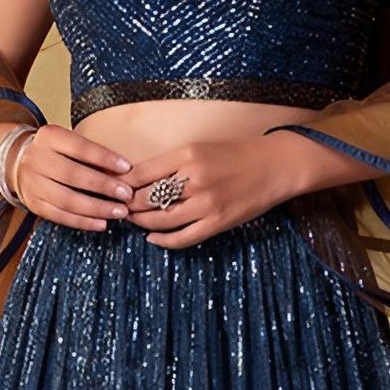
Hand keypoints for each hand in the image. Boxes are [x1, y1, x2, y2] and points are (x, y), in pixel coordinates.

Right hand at [12, 123, 135, 229]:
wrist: (17, 161)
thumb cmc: (55, 150)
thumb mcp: (68, 141)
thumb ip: (91, 152)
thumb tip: (123, 170)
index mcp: (50, 137)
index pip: (80, 148)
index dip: (104, 158)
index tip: (126, 168)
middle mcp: (38, 159)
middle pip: (73, 175)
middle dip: (104, 186)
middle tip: (127, 194)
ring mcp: (33, 184)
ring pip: (67, 200)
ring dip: (97, 208)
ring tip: (120, 212)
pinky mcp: (34, 204)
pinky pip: (60, 216)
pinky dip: (83, 222)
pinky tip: (102, 223)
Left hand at [120, 136, 297, 248]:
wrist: (275, 165)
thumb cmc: (237, 153)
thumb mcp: (202, 148)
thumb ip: (173, 162)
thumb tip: (139, 177)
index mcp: (188, 154)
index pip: (141, 173)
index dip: (123, 184)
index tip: (114, 188)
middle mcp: (194, 178)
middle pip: (145, 198)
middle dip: (127, 205)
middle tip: (118, 208)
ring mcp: (206, 203)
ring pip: (159, 220)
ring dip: (141, 223)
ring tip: (133, 221)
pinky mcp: (217, 222)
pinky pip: (182, 238)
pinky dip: (163, 241)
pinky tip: (153, 238)